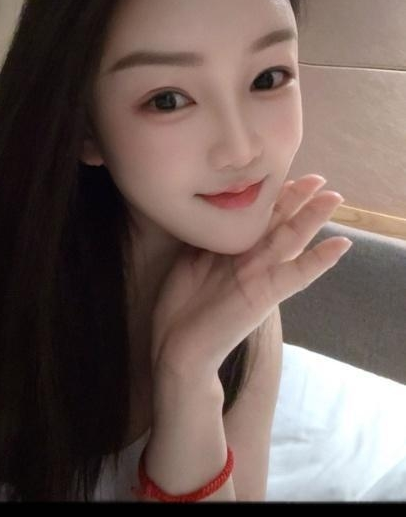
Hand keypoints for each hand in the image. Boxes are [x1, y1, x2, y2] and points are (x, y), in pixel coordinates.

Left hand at [151, 174, 352, 380]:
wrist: (177, 346)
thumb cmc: (183, 303)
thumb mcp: (194, 257)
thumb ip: (210, 235)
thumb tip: (213, 205)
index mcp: (237, 250)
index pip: (260, 216)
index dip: (274, 194)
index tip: (283, 170)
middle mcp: (253, 259)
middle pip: (281, 222)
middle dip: (299, 198)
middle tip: (320, 178)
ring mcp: (261, 275)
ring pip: (292, 240)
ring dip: (314, 218)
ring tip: (334, 198)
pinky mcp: (265, 295)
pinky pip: (297, 274)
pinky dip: (320, 260)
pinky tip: (340, 244)